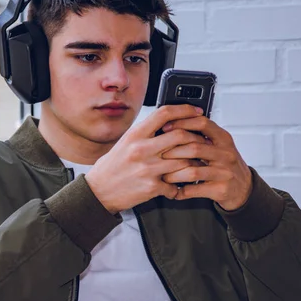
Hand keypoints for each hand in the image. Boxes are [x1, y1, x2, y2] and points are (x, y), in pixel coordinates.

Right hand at [85, 105, 203, 213]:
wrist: (99, 191)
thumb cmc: (113, 166)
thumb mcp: (126, 142)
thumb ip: (146, 133)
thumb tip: (169, 123)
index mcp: (135, 135)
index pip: (164, 113)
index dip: (184, 109)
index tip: (196, 111)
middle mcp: (142, 149)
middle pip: (180, 135)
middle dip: (196, 138)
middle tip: (201, 141)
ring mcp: (148, 168)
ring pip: (184, 161)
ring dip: (193, 163)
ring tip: (194, 164)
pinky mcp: (152, 187)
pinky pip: (176, 185)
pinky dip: (180, 186)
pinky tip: (179, 185)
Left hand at [160, 116, 252, 210]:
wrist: (244, 189)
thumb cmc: (225, 165)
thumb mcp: (219, 146)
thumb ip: (202, 136)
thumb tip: (173, 126)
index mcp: (223, 139)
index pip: (202, 123)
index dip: (182, 123)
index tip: (165, 128)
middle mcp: (226, 154)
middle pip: (194, 147)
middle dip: (172, 152)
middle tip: (159, 156)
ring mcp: (224, 172)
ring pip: (193, 171)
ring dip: (174, 174)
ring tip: (164, 176)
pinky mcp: (221, 189)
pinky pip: (195, 190)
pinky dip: (181, 191)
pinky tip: (175, 191)